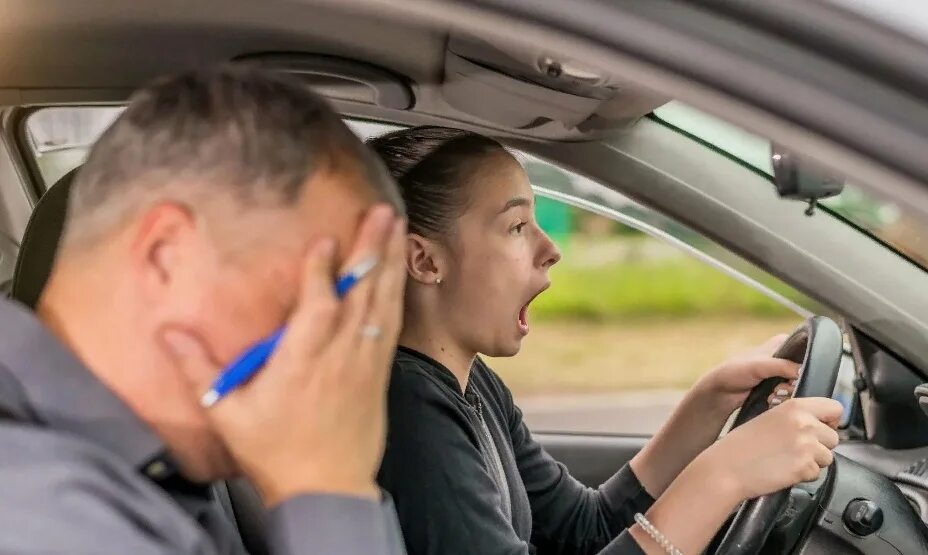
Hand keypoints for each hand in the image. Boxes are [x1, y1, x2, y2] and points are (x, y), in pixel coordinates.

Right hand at [164, 205, 406, 505]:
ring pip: (382, 304)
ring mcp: (365, 362)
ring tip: (395, 226)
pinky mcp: (379, 371)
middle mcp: (340, 356)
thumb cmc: (276, 452)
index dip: (321, 273)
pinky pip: (392, 323)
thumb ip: (198, 370)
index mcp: (302, 363)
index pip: (317, 308)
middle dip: (370, 250)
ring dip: (390, 262)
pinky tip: (399, 272)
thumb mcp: (228, 414)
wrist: (327, 488)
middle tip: (379, 212)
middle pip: (360, 295)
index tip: (324, 239)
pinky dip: (396, 293)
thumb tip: (167, 333)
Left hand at [693, 334, 799, 416]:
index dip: (805, 367)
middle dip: (794, 384)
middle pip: (805, 371)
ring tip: (773, 395)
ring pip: (799, 385)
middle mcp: (785, 356)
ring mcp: (782, 373)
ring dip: (787, 394)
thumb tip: (804, 372)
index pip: (807, 351)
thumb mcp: (759, 366)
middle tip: (780, 389)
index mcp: (783, 343)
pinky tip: (771, 400)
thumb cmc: (734, 372)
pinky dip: (783, 399)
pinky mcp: (778, 387)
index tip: (794, 378)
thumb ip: (782, 366)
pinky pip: (791, 395)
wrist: (721, 392)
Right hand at [695, 397, 842, 500]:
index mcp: (795, 406)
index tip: (821, 427)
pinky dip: (803, 475)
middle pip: (833, 437)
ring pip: (827, 457)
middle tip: (795, 449)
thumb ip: (796, 417)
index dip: (830, 420)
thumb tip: (821, 424)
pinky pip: (816, 473)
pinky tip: (784, 470)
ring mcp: (806, 446)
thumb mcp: (769, 417)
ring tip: (787, 460)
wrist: (727, 467)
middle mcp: (804, 423)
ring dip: (812, 462)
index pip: (835, 408)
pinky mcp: (805, 467)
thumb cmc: (742, 445)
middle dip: (819, 446)